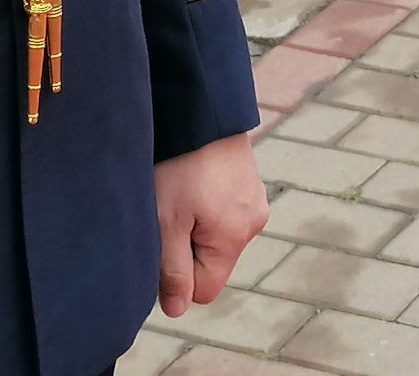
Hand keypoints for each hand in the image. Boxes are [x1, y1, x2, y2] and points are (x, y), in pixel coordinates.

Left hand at [155, 131, 267, 318]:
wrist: (200, 107)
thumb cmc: (179, 164)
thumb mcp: (166, 221)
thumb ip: (172, 271)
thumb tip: (176, 311)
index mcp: (234, 237)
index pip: (205, 290)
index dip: (178, 275)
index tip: (164, 241)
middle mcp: (252, 222)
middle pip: (212, 263)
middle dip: (187, 246)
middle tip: (170, 211)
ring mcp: (254, 200)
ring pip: (217, 236)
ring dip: (196, 224)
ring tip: (181, 190)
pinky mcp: (248, 182)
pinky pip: (224, 211)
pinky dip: (206, 204)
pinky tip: (194, 178)